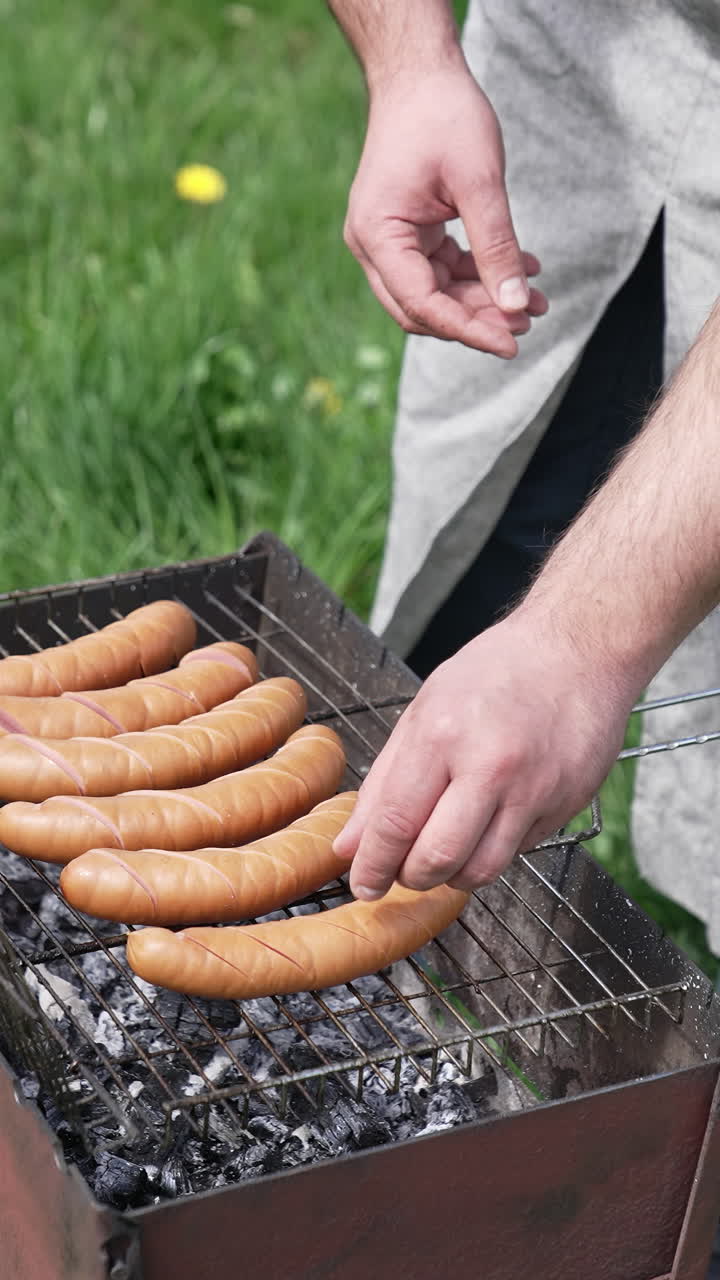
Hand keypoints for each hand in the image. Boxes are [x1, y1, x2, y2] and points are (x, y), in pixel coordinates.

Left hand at [334, 612, 634, 897]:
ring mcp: (534, 789)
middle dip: (410, 877)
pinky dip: (491, 851)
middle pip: (437, 858)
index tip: (362, 883)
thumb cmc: (497, 672)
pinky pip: (517, 852)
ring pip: (481, 870)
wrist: (578, 649)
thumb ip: (384, 781)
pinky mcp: (565, 805)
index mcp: (443, 734)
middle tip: (402, 871)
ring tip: (442, 852)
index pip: (396, 822)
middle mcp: (490, 765)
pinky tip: (485, 824)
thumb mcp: (425, 710)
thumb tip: (350, 843)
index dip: (372, 865)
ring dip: (452, 876)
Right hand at [344, 64, 547, 356]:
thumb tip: (516, 305)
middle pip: (425, 308)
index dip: (468, 329)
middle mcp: (373, 246)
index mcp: (378, 235)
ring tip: (535, 301)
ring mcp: (388, 242)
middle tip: (528, 321)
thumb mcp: (479, 182)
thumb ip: (496, 247)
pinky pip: (443, 270)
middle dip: (477, 319)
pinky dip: (479, 275)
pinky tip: (522, 271)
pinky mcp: (408, 234)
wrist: (420, 73)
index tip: (510, 343)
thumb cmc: (442, 114)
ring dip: (484, 301)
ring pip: (437, 294)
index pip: (422, 303)